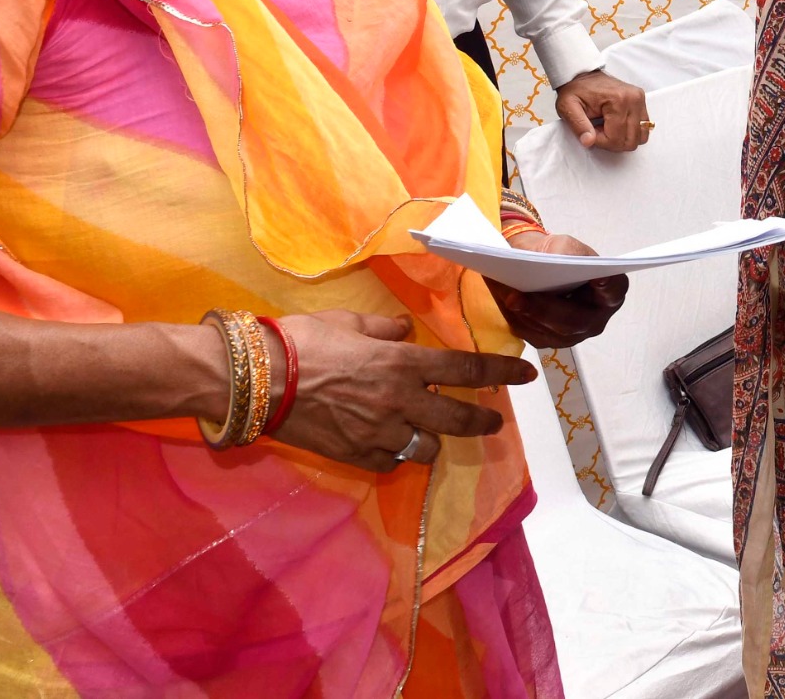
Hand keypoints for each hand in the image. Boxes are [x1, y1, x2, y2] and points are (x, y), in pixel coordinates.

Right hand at [266, 309, 531, 472]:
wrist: (257, 382)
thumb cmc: (302, 341)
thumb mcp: (349, 323)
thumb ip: (384, 331)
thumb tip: (404, 333)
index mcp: (404, 364)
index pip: (468, 371)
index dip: (502, 374)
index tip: (527, 377)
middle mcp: (401, 401)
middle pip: (458, 418)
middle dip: (482, 420)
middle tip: (493, 421)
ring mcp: (379, 434)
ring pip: (426, 448)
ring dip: (432, 440)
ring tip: (428, 433)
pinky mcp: (356, 456)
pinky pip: (390, 462)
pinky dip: (395, 455)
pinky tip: (388, 446)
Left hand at [486, 234, 627, 349]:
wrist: (538, 265)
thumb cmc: (558, 253)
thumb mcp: (565, 245)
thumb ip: (567, 254)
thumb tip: (553, 264)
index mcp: (610, 292)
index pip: (613, 292)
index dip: (607, 287)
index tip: (597, 278)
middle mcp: (594, 319)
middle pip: (573, 321)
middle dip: (544, 309)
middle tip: (518, 297)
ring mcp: (571, 335)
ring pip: (547, 331)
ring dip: (524, 313)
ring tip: (504, 294)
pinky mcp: (547, 340)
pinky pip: (530, 333)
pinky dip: (514, 316)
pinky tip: (502, 299)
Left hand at [557, 69, 650, 150]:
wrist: (583, 75)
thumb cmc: (577, 89)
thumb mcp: (568, 106)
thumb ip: (578, 125)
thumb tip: (589, 141)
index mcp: (619, 99)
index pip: (616, 139)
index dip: (600, 141)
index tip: (590, 131)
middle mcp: (634, 99)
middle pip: (630, 141)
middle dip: (612, 141)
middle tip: (598, 130)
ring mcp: (640, 101)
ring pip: (640, 137)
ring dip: (622, 138)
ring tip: (607, 128)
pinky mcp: (642, 103)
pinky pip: (643, 129)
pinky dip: (629, 132)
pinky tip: (615, 125)